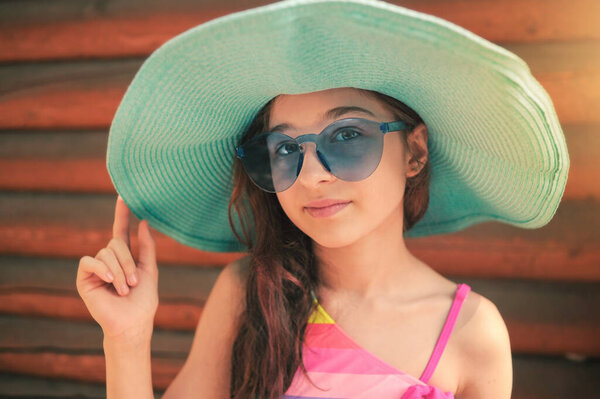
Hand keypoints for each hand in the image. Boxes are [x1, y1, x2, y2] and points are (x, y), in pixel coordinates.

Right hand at [76, 195, 158, 340]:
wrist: (132, 322)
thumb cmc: (143, 300)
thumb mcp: (150, 269)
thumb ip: (147, 246)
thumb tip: (144, 221)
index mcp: (124, 257)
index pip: (120, 230)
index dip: (122, 214)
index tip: (123, 196)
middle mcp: (108, 260)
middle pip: (115, 243)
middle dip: (128, 261)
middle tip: (134, 283)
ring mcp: (95, 268)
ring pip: (105, 253)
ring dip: (119, 271)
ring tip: (124, 289)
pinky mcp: (84, 278)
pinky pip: (89, 261)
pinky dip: (102, 269)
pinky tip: (110, 282)